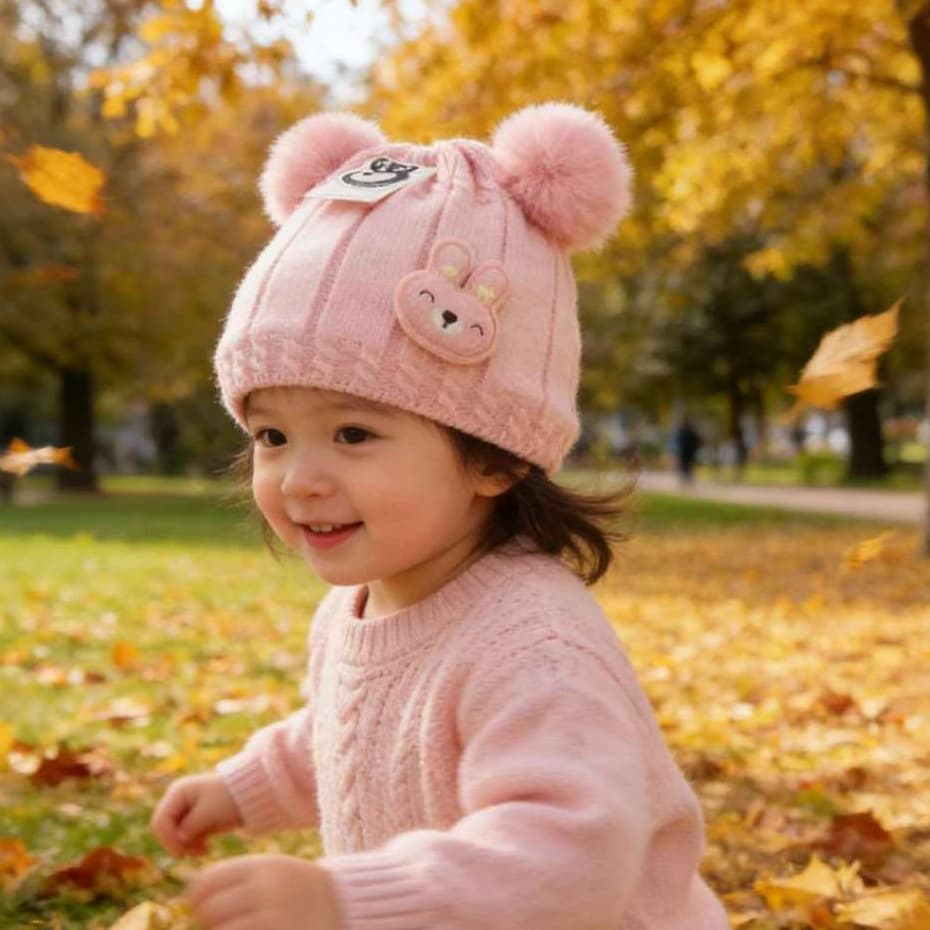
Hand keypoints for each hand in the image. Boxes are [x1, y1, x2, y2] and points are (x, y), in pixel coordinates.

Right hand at [150, 773, 243, 855]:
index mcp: (177, 792)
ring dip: (186, 846)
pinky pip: (185, 838)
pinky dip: (193, 845)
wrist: (250, 794)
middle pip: (164, 830)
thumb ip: (188, 828)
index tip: (182, 853)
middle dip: (177, 843)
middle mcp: (178, 800)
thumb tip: (178, 841)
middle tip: (195, 853)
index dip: (167, 840)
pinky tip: (205, 849)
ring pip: (174, 836)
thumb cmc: (229, 798)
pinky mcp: (195, 820)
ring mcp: (186, 810)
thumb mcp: (207, 813)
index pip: (160, 822)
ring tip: (203, 850)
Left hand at [186, 854, 343, 929]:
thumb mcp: (275, 871)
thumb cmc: (303, 891)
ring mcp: (272, 917)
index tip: (202, 908)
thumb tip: (191, 895)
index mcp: (263, 867)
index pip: (207, 880)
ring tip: (240, 927)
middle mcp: (265, 890)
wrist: (348, 905)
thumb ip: (240, 877)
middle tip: (222, 923)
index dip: (197, 896)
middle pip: (208, 909)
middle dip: (207, 921)